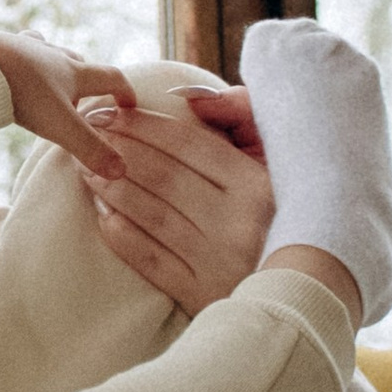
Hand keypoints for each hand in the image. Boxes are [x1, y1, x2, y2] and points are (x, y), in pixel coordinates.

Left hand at [0, 26, 136, 177]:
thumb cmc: (23, 92)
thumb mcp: (59, 125)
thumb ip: (89, 148)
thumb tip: (120, 170)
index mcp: (73, 71)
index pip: (111, 77)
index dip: (124, 91)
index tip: (130, 104)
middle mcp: (53, 55)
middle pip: (79, 61)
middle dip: (87, 76)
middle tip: (88, 95)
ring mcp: (25, 48)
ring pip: (49, 51)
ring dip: (55, 64)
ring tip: (51, 79)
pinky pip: (17, 50)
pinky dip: (22, 60)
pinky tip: (12, 69)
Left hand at [79, 96, 276, 313]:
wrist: (305, 290)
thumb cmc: (288, 213)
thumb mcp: (279, 159)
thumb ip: (240, 115)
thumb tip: (187, 96)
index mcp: (257, 183)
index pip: (187, 143)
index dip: (141, 125)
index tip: (108, 113)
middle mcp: (238, 221)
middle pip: (163, 176)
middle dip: (117, 151)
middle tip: (87, 136)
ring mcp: (220, 261)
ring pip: (152, 216)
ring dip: (112, 189)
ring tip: (87, 171)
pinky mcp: (204, 295)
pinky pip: (152, 261)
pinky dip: (123, 237)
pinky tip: (103, 218)